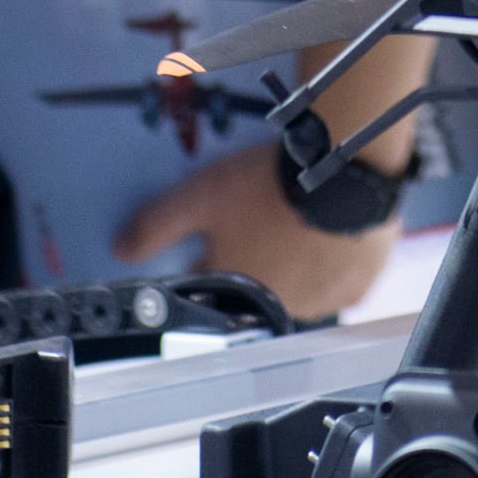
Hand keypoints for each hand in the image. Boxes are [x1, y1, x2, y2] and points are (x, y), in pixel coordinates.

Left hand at [115, 143, 398, 319]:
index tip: (226, 226)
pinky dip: (334, 261)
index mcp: (237, 291)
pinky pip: (340, 281)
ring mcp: (323, 300)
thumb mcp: (200, 196)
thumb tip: (119, 249)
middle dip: (257, 256)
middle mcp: (279, 307)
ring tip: (300, 217)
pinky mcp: (358, 286)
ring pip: (300, 285)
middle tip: (267, 213)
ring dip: (296, 261)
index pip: (212, 281)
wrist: (344, 170)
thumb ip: (156, 225)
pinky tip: (329, 230)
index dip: (213, 251)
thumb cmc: (270, 186)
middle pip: (259, 283)